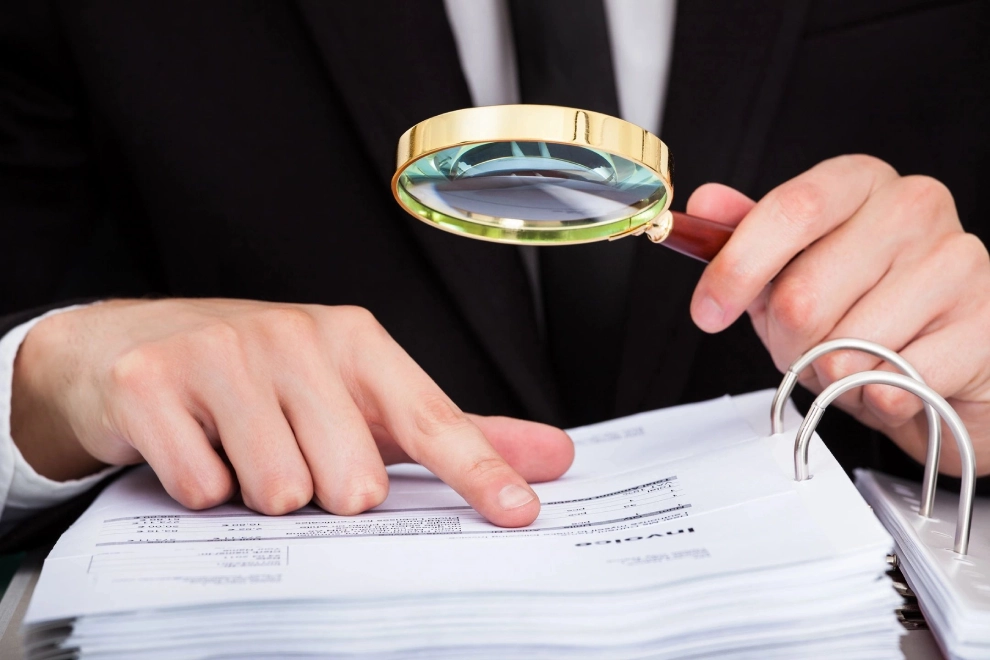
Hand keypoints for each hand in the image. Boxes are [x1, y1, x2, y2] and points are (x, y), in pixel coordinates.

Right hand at [11, 299, 573, 525]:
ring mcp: (223, 354)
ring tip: (242, 451)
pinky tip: (196, 450)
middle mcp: (297, 336)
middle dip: (325, 493)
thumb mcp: (360, 396)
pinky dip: (202, 489)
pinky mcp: (155, 382)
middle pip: (352, 483)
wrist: (132, 346)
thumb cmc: (265, 380)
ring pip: (279, 492)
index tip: (518, 513)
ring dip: (262, 493)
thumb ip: (453, 433)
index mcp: (357, 340)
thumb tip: (551, 457)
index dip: (478, 472)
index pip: (431, 419)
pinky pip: (203, 489)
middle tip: (295, 456)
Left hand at [687, 155, 989, 475]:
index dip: (738, 268)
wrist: (950, 359)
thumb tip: (705, 204)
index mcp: (860, 182)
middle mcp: (914, 207)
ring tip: (854, 359)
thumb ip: (748, 236)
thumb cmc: (868, 304)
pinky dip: (875, 399)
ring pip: (844, 348)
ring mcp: (958, 261)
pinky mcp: (984, 324)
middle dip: (786, 341)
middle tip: (805, 344)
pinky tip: (893, 378)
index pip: (791, 210)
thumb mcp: (795, 266)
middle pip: (804, 295)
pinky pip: (891, 384)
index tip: (707, 311)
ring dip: (831, 373)